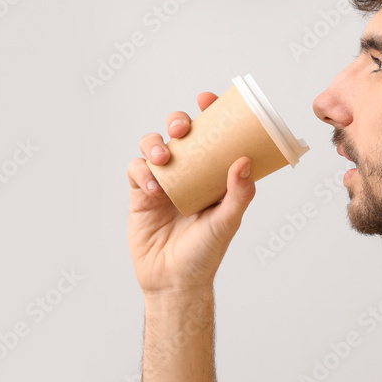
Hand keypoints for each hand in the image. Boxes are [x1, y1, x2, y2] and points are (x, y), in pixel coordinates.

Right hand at [127, 91, 256, 295]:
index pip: (213, 136)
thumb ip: (239, 194)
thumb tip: (245, 161)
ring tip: (164, 158)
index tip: (208, 99)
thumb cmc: (205, 254)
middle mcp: (189, 174)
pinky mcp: (140, 196)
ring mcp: (163, 183)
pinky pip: (136, 171)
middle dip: (178, 122)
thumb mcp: (227, 222)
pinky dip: (142, 172)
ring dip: (155, 144)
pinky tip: (153, 187)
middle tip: (183, 128)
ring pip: (154, 147)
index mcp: (213, 175)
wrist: (174, 282)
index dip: (210, 113)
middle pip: (179, 134)